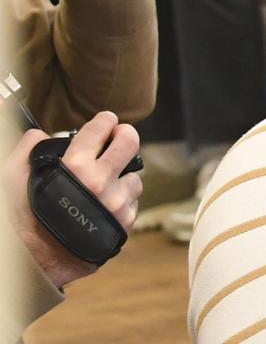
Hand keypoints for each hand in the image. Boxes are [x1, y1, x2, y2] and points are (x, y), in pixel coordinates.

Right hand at [5, 112, 141, 289]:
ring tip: (106, 181)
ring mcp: (117, 204)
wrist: (35, 264)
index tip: (104, 121)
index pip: (101, 128)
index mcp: (77, 168)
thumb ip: (25, 150)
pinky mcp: (125, 223)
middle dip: (124, 134)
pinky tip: (105, 203)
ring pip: (134, 176)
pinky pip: (133, 202)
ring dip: (122, 175)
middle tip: (117, 136)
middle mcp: (102, 183)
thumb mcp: (12, 181)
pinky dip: (122, 199)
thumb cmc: (22, 221)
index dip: (104, 121)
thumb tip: (40, 132)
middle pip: (130, 142)